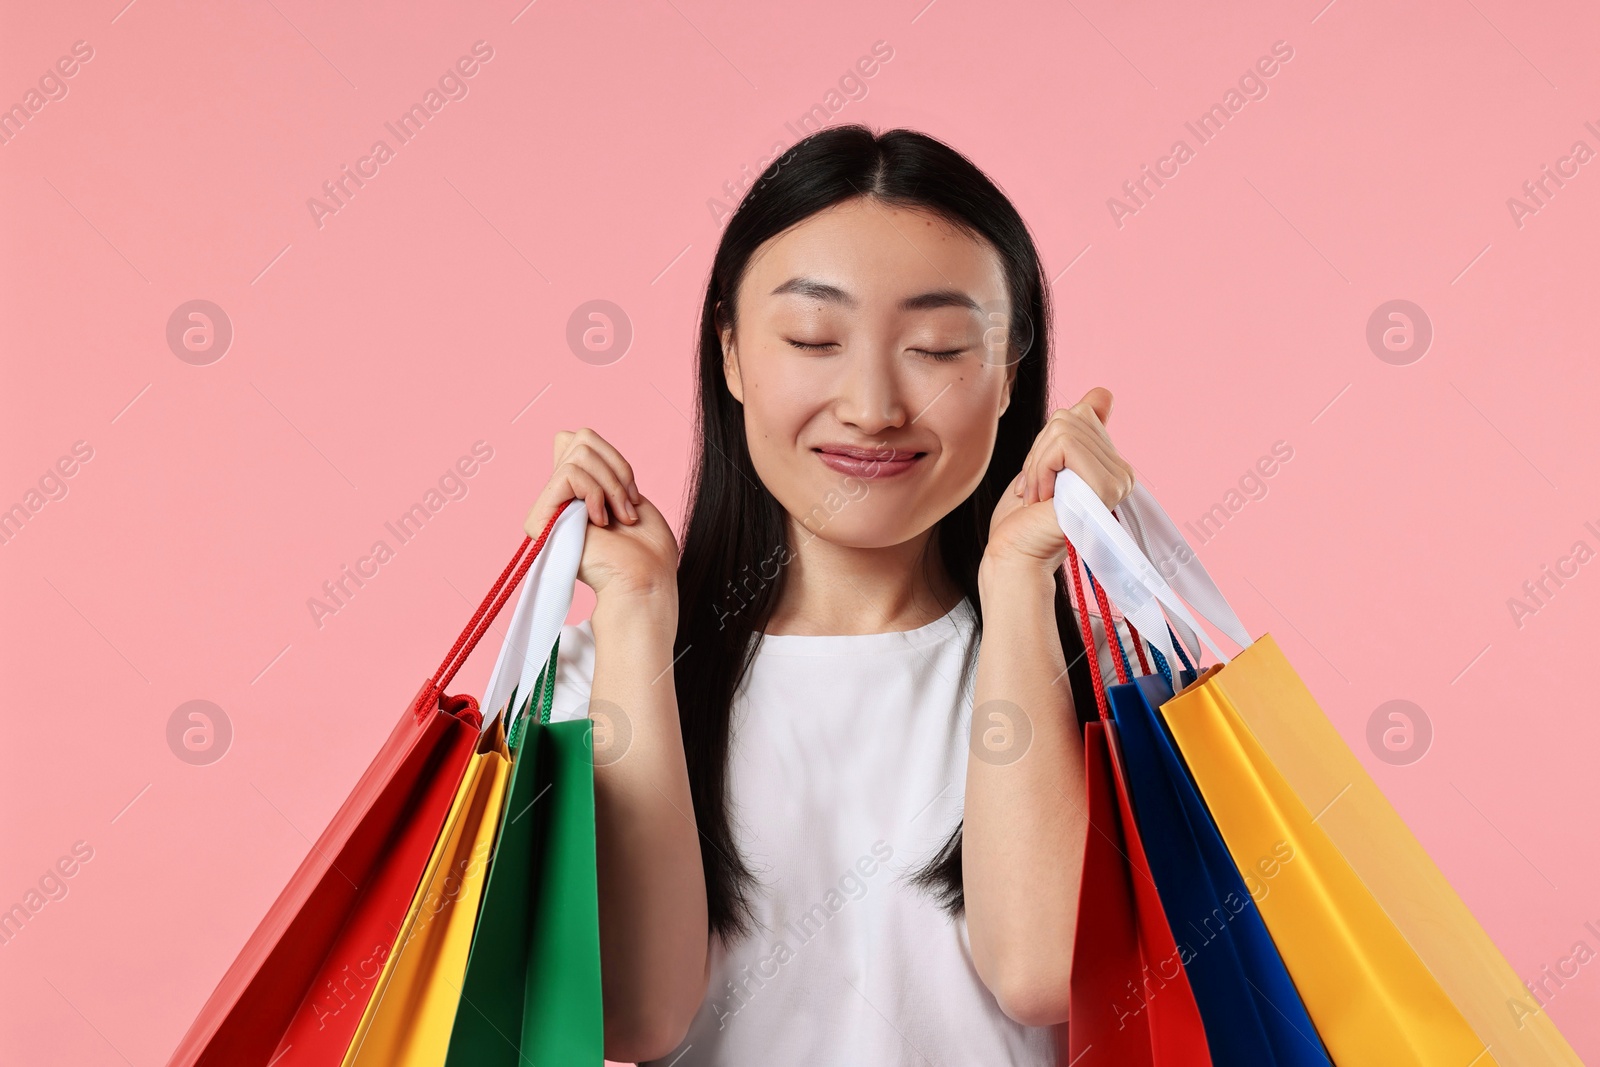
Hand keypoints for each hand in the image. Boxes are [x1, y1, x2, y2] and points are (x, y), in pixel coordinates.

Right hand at [523, 428, 677, 603]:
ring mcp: (547, 509)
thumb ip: (597, 465)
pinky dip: (596, 492)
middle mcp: (557, 499)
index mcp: (575, 492)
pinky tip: (601, 522)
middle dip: (616, 469)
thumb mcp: (626, 492)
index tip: (631, 494)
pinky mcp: (541, 520)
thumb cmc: (646, 547)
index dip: (611, 457)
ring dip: (612, 485)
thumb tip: (565, 437)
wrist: (645, 580)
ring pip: (577, 454)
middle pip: (579, 439)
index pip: (576, 439)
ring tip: (620, 517)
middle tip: (628, 507)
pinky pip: (569, 474)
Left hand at [984, 388, 1135, 572]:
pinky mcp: (1105, 487)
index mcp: (1111, 465)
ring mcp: (1118, 480)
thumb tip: (1103, 393)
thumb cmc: (1024, 518)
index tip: (1041, 478)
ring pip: (1065, 428)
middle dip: (1039, 450)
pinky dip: (1040, 467)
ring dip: (1037, 462)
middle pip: (1071, 417)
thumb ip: (1075, 431)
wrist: (1015, 555)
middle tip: (1036, 490)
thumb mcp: (1047, 462)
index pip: (1082, 412)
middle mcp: (1122, 472)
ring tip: (1038, 497)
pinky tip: (1042, 499)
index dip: (1049, 440)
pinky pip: (1064, 445)